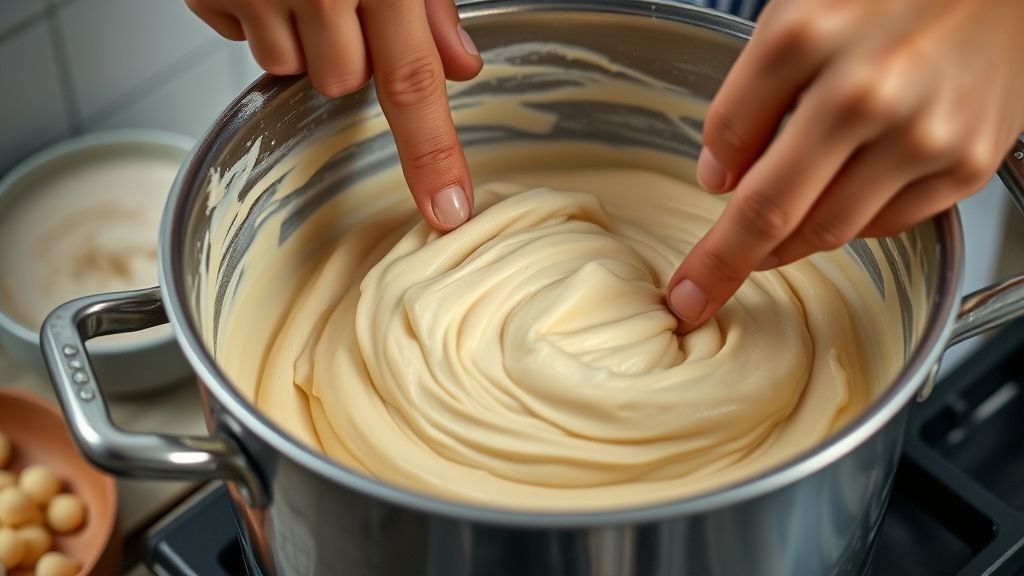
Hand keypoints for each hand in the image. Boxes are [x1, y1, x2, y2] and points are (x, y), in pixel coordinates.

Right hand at [185, 0, 482, 230]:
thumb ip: (433, 3)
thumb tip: (462, 65)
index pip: (413, 81)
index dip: (433, 154)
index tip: (445, 211)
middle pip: (340, 81)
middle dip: (349, 54)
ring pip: (287, 67)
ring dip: (298, 36)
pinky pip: (237, 35)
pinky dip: (252, 14)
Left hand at [667, 0, 1023, 330]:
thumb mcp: (797, 14)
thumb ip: (749, 95)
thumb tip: (718, 178)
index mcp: (806, 38)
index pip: (726, 142)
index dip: (695, 200)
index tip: (678, 264)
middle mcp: (865, 91)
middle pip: (772, 209)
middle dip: (723, 265)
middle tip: (693, 298)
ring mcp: (922, 133)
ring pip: (827, 229)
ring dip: (785, 244)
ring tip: (770, 236)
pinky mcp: (967, 164)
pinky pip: (886, 225)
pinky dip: (853, 223)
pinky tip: (845, 195)